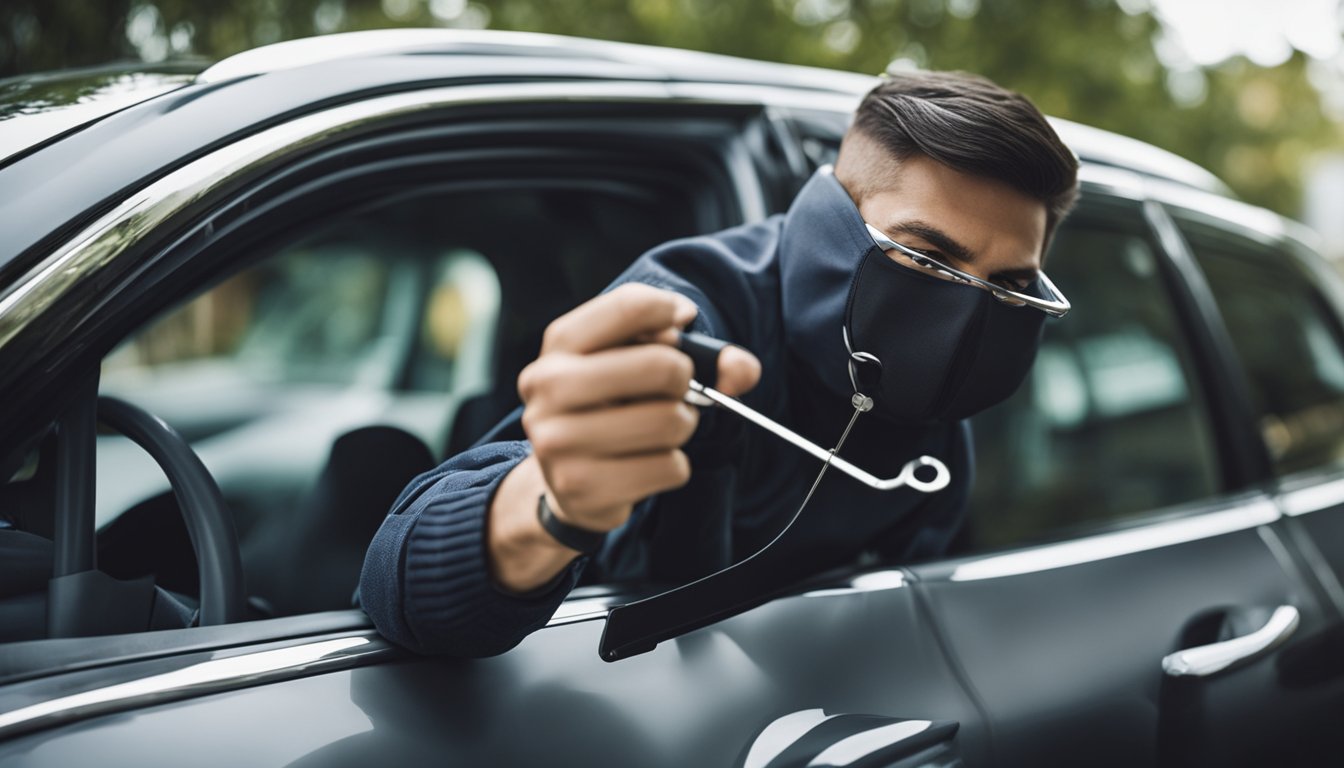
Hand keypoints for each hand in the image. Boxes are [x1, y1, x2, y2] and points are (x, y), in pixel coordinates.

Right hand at [488, 283, 760, 591]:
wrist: (564, 477)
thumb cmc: (610, 405)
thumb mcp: (638, 365)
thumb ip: (699, 356)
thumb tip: (743, 369)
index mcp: (559, 345)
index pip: (630, 307)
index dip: (670, 311)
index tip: (681, 322)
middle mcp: (548, 386)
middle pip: (661, 365)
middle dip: (683, 379)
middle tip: (672, 391)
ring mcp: (558, 440)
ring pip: (670, 421)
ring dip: (681, 426)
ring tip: (658, 430)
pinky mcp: (581, 486)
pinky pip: (670, 467)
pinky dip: (673, 466)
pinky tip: (646, 463)